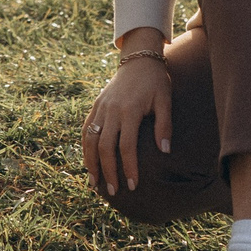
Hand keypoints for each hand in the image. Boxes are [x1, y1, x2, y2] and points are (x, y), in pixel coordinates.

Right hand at [82, 49, 170, 197]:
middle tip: (113, 191)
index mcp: (129, 110)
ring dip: (91, 163)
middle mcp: (111, 110)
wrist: (138, 59)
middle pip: (105, 147)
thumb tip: (165, 151)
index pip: (126, 146)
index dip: (128, 168)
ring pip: (90, 140)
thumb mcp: (165, 100)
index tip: (132, 186)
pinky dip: (85, 148)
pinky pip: (86, 130)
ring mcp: (100, 108)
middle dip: (108, 171)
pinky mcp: (95, 106)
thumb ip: (164, 125)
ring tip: (95, 183)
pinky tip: (88, 162)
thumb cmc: (155, 81)